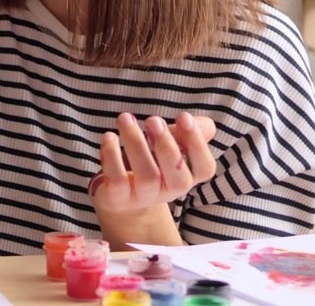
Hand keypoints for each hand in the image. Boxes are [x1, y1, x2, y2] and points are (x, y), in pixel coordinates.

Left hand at [89, 111, 216, 215]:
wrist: (121, 195)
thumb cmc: (152, 162)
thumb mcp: (171, 145)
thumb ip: (187, 131)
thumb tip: (190, 119)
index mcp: (186, 176)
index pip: (205, 169)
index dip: (197, 144)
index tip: (183, 116)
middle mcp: (169, 191)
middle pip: (178, 178)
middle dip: (166, 145)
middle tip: (153, 120)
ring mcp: (143, 197)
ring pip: (147, 177)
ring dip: (136, 144)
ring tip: (126, 119)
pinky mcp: (118, 198)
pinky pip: (117, 180)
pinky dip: (112, 156)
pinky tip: (110, 136)